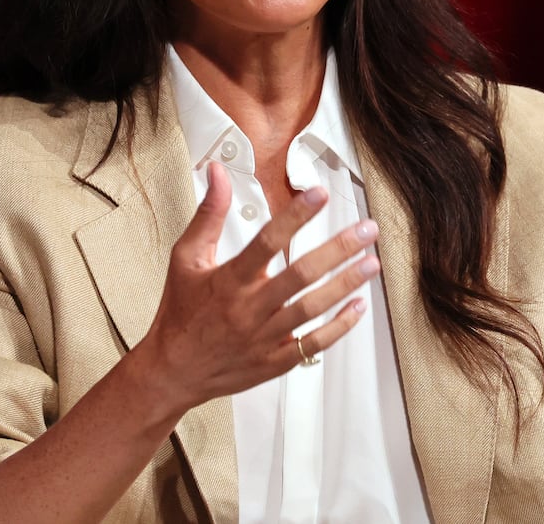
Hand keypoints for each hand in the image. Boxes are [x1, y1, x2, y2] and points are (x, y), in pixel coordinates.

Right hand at [135, 163, 380, 410]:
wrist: (172, 370)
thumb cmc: (180, 312)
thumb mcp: (186, 258)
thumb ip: (209, 215)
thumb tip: (218, 172)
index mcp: (228, 280)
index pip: (267, 241)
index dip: (295, 216)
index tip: (320, 194)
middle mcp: (248, 308)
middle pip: (300, 274)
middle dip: (337, 249)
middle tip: (366, 230)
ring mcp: (263, 337)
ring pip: (312, 308)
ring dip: (345, 285)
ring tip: (371, 263)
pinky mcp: (274, 361)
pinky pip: (313, 344)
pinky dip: (338, 327)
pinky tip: (358, 307)